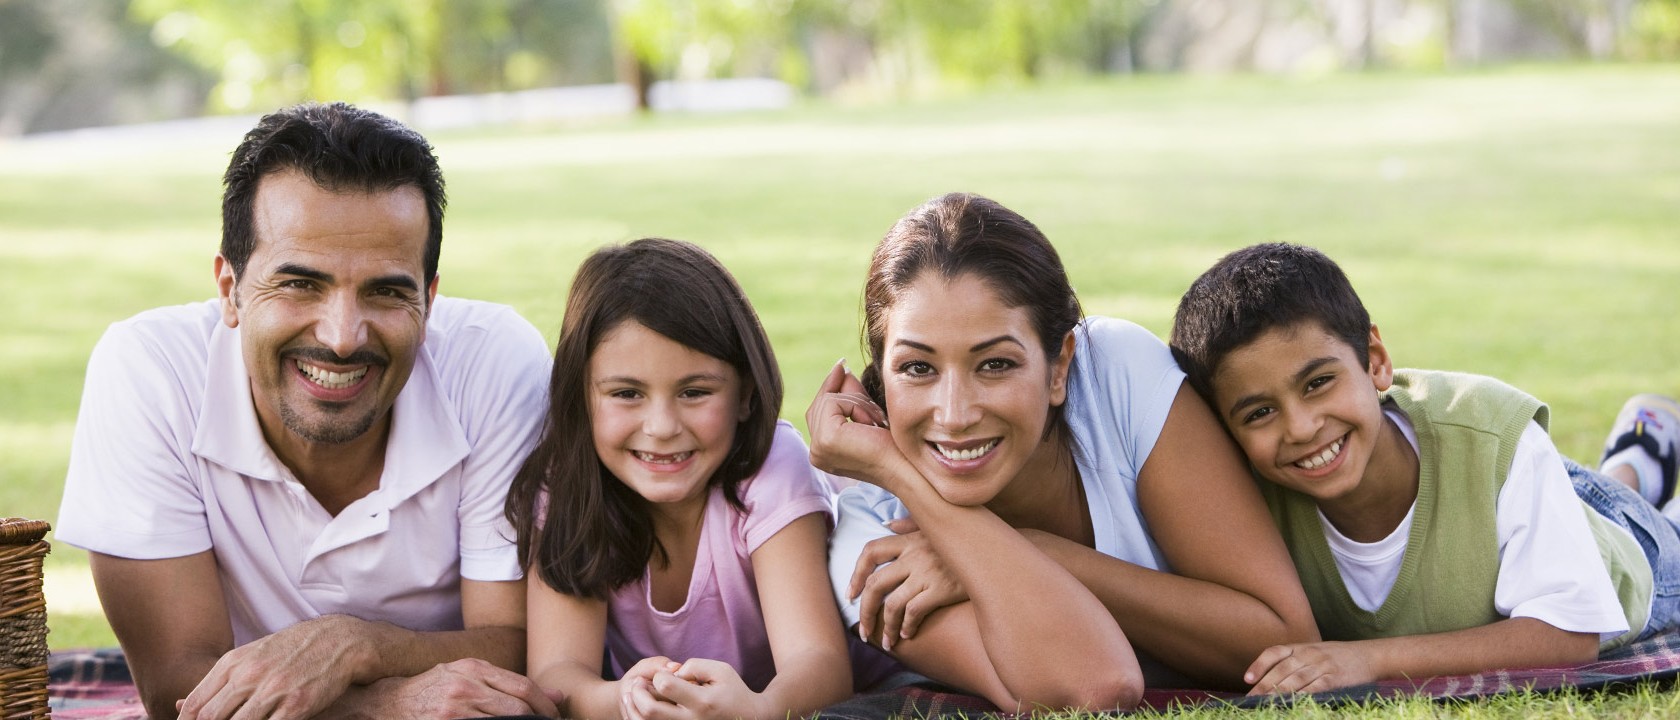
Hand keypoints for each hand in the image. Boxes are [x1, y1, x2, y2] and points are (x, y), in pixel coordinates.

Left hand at [178, 614, 370, 719]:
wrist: (339, 640)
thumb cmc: (293, 649)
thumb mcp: (252, 655)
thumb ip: (221, 679)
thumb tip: (181, 704)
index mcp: (234, 663)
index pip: (196, 704)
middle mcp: (250, 676)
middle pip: (212, 718)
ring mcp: (273, 691)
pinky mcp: (297, 705)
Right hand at [366, 658, 562, 718]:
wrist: (388, 702)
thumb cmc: (434, 688)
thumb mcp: (468, 675)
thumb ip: (509, 683)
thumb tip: (557, 696)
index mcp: (474, 668)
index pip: (523, 687)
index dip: (545, 706)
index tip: (555, 717)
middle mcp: (465, 686)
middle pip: (517, 709)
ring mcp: (454, 710)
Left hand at [626, 659, 767, 719]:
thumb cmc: (733, 692)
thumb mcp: (721, 670)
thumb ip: (695, 665)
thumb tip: (671, 672)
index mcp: (702, 702)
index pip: (666, 685)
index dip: (658, 675)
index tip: (665, 674)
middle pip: (649, 710)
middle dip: (637, 692)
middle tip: (637, 683)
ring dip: (633, 707)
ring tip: (633, 694)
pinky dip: (640, 718)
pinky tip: (640, 707)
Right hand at [805, 360, 895, 486]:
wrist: (907, 468)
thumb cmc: (894, 446)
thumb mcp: (867, 416)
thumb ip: (850, 396)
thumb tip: (840, 368)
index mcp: (822, 452)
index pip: (818, 410)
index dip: (830, 387)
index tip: (841, 366)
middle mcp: (815, 453)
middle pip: (820, 402)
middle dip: (848, 393)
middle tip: (871, 400)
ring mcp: (818, 448)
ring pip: (828, 400)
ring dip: (857, 402)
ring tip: (876, 420)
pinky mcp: (826, 439)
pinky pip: (834, 402)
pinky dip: (857, 405)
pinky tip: (872, 423)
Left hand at [849, 517, 966, 650]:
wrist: (995, 555)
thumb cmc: (965, 544)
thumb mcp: (937, 529)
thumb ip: (910, 525)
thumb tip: (887, 525)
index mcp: (910, 539)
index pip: (871, 552)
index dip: (856, 574)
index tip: (851, 594)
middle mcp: (915, 555)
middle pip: (875, 584)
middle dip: (865, 611)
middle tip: (863, 630)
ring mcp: (928, 573)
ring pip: (892, 604)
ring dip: (885, 627)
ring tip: (887, 642)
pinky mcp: (942, 589)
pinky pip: (914, 612)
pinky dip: (908, 626)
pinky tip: (908, 634)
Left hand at [1244, 642, 1376, 695]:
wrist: (1370, 655)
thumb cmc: (1338, 656)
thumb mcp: (1314, 652)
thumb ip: (1294, 661)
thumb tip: (1270, 681)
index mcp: (1301, 646)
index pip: (1274, 652)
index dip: (1259, 665)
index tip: (1247, 679)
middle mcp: (1309, 654)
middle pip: (1281, 670)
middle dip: (1264, 686)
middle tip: (1250, 700)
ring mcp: (1322, 665)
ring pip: (1295, 680)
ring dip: (1278, 693)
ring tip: (1265, 704)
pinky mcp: (1335, 678)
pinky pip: (1315, 687)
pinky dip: (1302, 696)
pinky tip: (1292, 704)